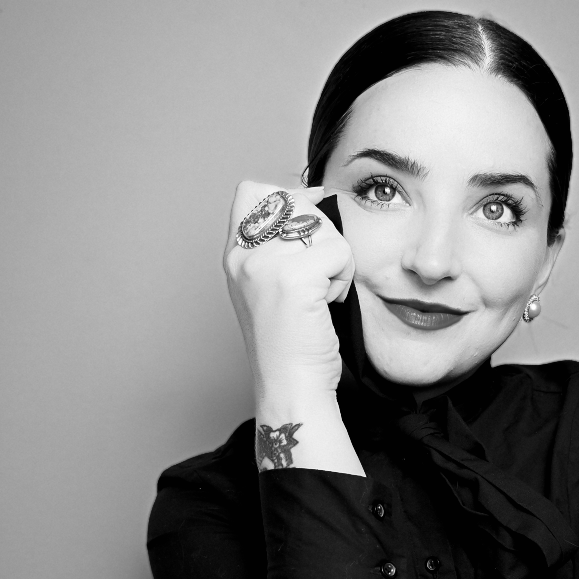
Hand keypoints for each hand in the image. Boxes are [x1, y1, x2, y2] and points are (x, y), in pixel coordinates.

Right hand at [224, 182, 354, 406]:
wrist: (292, 387)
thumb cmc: (293, 344)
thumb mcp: (273, 286)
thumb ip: (281, 244)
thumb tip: (316, 196)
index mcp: (235, 256)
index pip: (253, 191)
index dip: (288, 199)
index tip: (308, 230)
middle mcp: (243, 256)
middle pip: (296, 203)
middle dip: (321, 235)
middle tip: (316, 279)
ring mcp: (265, 265)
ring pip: (323, 227)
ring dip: (335, 261)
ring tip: (321, 296)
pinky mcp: (293, 279)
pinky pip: (340, 251)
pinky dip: (344, 277)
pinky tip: (328, 304)